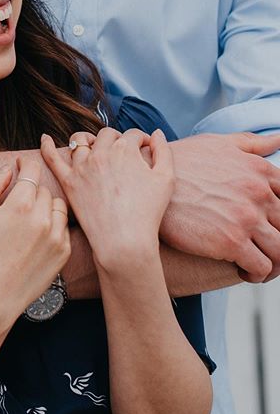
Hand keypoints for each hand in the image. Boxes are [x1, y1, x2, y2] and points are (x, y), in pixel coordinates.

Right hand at [0, 157, 70, 323]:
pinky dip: (53, 226)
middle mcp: (42, 218)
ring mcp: (56, 236)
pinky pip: (64, 226)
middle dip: (31, 190)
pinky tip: (37, 236)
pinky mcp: (64, 252)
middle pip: (43, 189)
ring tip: (29, 219)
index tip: (21, 164)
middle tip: (17, 203)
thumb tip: (8, 169)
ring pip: (57, 205)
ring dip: (45, 206)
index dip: (25, 163)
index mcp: (20, 205)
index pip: (31, 170)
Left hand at [41, 128, 173, 270]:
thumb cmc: (148, 213)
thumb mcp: (166, 179)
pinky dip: (47, 146)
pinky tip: (45, 138)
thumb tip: (156, 133)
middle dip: (116, 139)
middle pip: (107, 135)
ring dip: (89, 140)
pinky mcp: (69, 181)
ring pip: (81, 140)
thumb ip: (163, 151)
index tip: (144, 148)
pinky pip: (52, 158)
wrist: (124, 241)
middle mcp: (101, 153)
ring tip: (94, 146)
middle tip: (122, 152)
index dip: (141, 139)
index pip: (132, 134)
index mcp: (125, 149)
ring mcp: (82, 167)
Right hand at [161, 132, 279, 281]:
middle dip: (278, 240)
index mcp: (258, 170)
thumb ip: (251, 144)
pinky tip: (244, 270)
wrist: (147, 180)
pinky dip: (257, 274)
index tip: (272, 224)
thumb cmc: (179, 161)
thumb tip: (278, 140)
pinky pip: (261, 267)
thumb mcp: (216, 143)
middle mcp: (258, 193)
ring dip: (274, 262)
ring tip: (259, 264)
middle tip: (264, 246)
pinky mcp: (231, 242)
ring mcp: (246, 218)